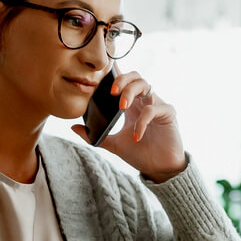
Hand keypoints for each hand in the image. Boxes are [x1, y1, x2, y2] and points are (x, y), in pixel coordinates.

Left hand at [71, 67, 185, 182]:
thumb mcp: (113, 144)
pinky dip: (141, 121)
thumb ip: (95, 136)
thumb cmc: (139, 154)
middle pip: (135, 76)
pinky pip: (153, 110)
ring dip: (130, 92)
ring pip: (145, 84)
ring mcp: (157, 104)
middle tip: (112, 92)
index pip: (123, 81)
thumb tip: (73, 127)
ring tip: (121, 107)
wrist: (159, 169)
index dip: (114, 72)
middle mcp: (144, 101)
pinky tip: (136, 136)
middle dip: (122, 79)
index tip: (102, 71)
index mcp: (131, 104)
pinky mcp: (168, 113)